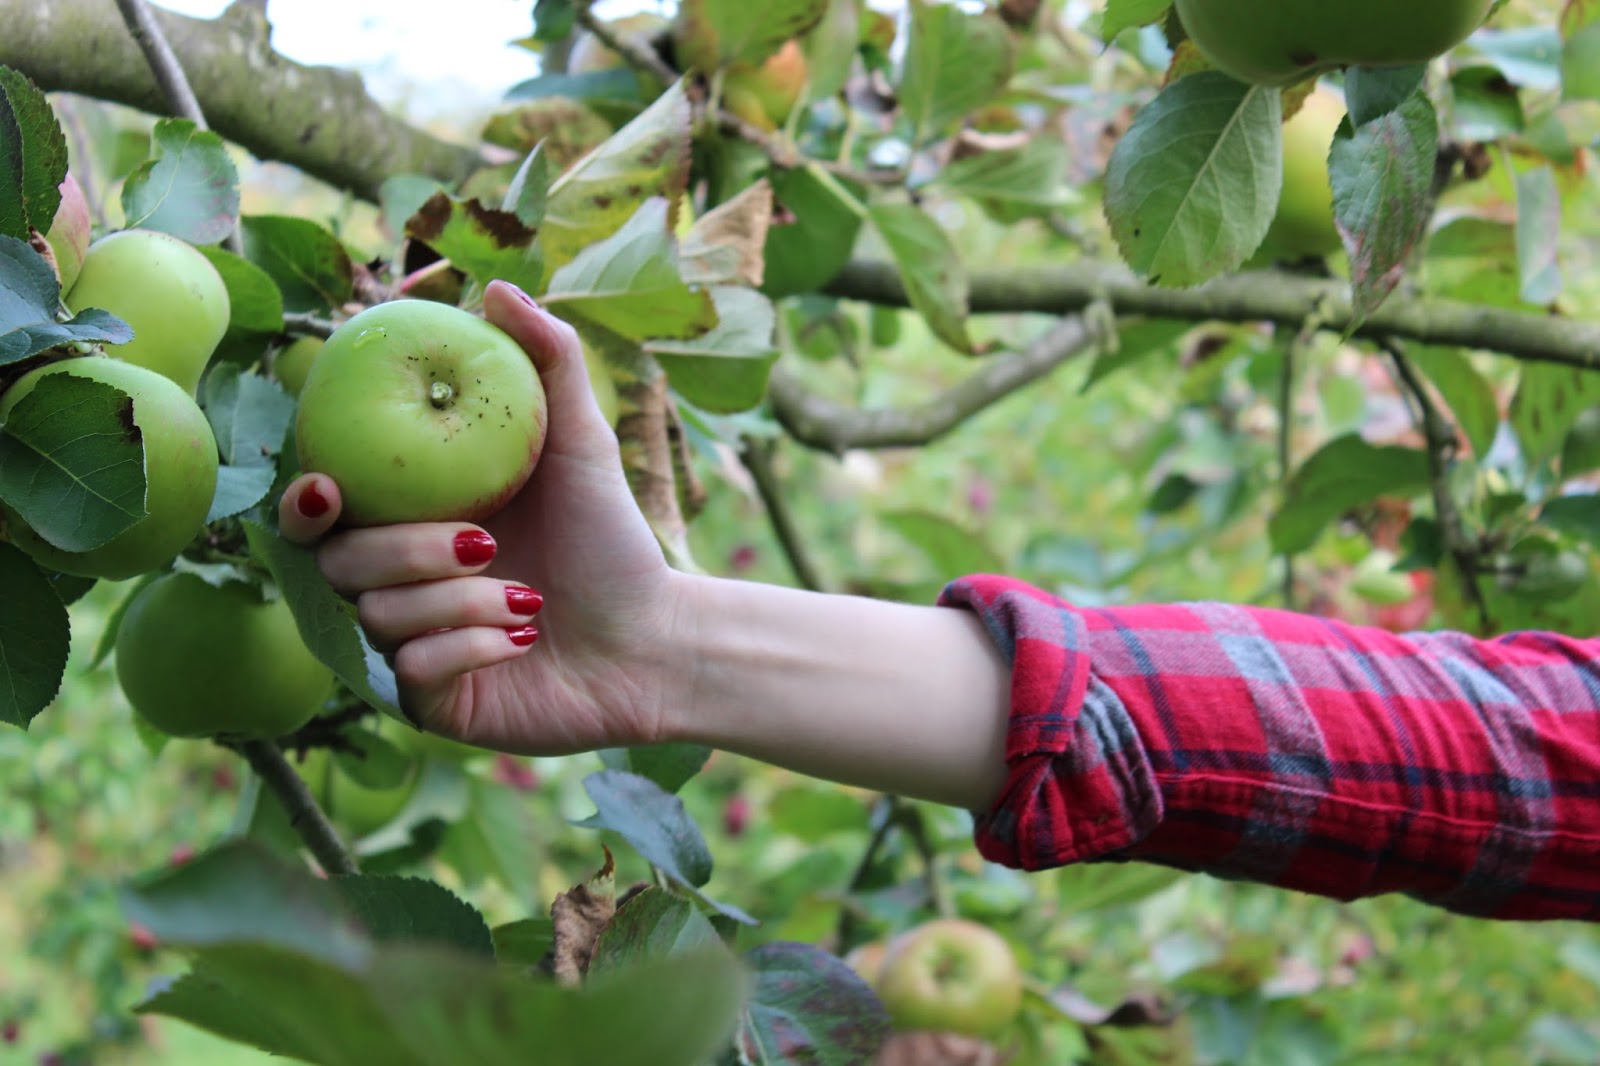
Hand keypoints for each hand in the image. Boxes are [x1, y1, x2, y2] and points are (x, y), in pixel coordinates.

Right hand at [279, 280, 685, 756]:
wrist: (655, 638)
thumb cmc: (612, 540)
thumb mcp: (581, 443)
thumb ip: (547, 362)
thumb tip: (498, 286)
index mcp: (408, 519)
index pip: (321, 510)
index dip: (303, 500)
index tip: (327, 487)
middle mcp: (393, 583)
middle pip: (333, 563)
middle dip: (402, 550)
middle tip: (481, 541)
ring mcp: (405, 647)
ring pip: (373, 617)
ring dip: (456, 601)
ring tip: (529, 598)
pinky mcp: (431, 704)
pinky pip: (409, 674)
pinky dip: (467, 647)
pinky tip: (524, 639)